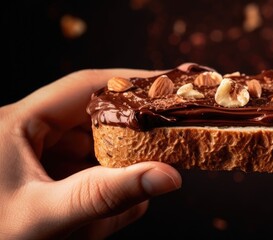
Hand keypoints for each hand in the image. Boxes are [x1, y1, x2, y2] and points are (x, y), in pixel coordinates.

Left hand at [0, 68, 181, 238]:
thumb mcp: (48, 218)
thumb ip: (108, 197)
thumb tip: (169, 176)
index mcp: (16, 124)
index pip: (84, 87)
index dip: (132, 82)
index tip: (171, 86)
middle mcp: (26, 133)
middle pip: (93, 117)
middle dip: (131, 132)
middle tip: (170, 139)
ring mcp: (36, 158)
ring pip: (92, 147)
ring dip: (118, 166)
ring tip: (132, 187)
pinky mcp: (43, 180)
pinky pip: (85, 173)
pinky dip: (104, 189)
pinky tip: (107, 215)